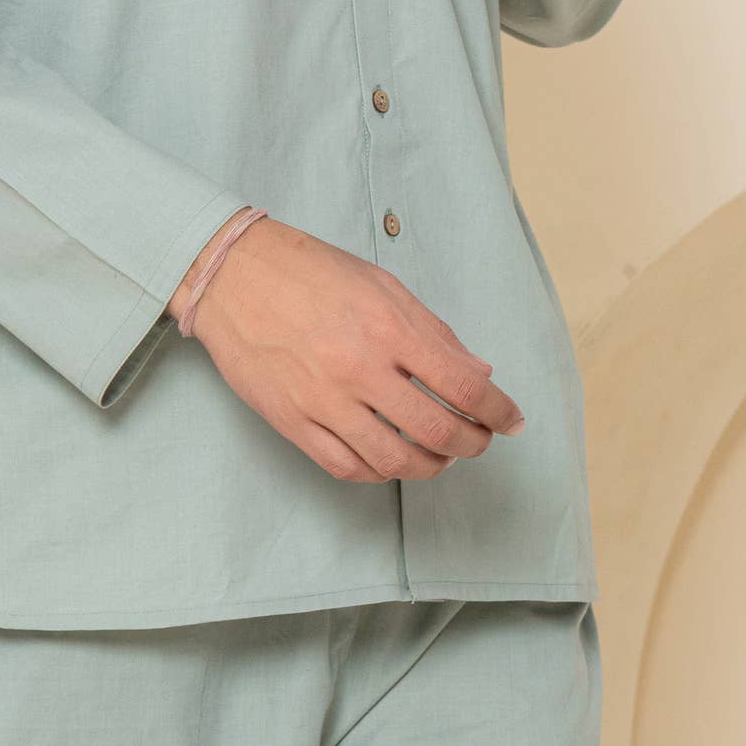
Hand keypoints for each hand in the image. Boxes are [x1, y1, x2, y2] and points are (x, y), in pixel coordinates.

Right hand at [176, 214, 524, 482]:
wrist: (232, 276)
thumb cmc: (311, 273)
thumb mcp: (384, 286)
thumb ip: (435, 333)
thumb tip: (480, 375)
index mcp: (389, 328)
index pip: (464, 386)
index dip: (499, 411)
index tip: (512, 421)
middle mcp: (360, 369)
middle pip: (436, 432)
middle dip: (472, 444)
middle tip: (479, 440)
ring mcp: (323, 401)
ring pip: (394, 462)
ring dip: (430, 466)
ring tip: (440, 456)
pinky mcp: (292, 421)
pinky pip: (346, 467)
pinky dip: (378, 472)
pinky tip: (390, 460)